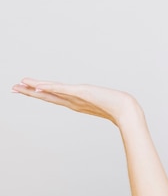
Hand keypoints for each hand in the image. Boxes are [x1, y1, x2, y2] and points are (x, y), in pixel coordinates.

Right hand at [12, 78, 141, 127]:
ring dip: (35, 88)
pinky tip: (40, 86)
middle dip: (30, 92)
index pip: (53, 97)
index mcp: (75, 103)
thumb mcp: (102, 102)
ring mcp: (76, 98)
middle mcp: (73, 101)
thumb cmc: (117, 106)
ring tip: (20, 85)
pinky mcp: (82, 93)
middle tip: (13, 88)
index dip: (38, 94)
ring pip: (51, 92)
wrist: (126, 110)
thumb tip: (97, 101)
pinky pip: (63, 90)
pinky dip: (51, 88)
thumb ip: (99, 102)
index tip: (25, 90)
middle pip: (47, 95)